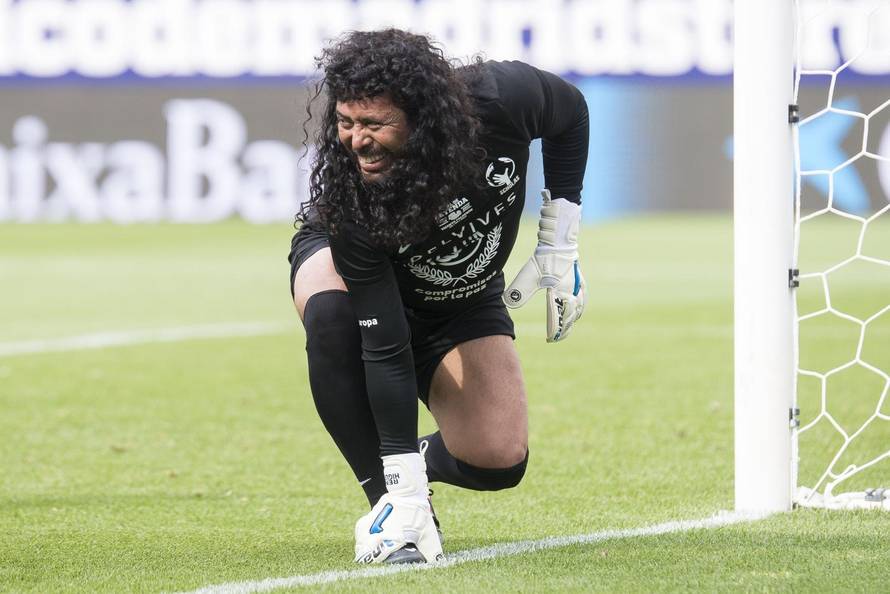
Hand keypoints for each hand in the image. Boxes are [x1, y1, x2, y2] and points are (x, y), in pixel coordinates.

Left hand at [503, 191, 585, 341]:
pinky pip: (583, 299)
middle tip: (557, 337)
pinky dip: (580, 308)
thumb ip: (519, 290)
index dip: (554, 329)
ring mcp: (578, 286)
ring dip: (573, 319)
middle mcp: (572, 292)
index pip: (557, 317)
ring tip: (567, 327)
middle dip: (564, 328)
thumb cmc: (543, 258)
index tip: (550, 339)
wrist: (558, 241)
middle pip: (570, 316)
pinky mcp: (580, 280)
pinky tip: (577, 310)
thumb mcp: (527, 275)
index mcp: (560, 293)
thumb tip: (507, 303)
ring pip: (579, 308)